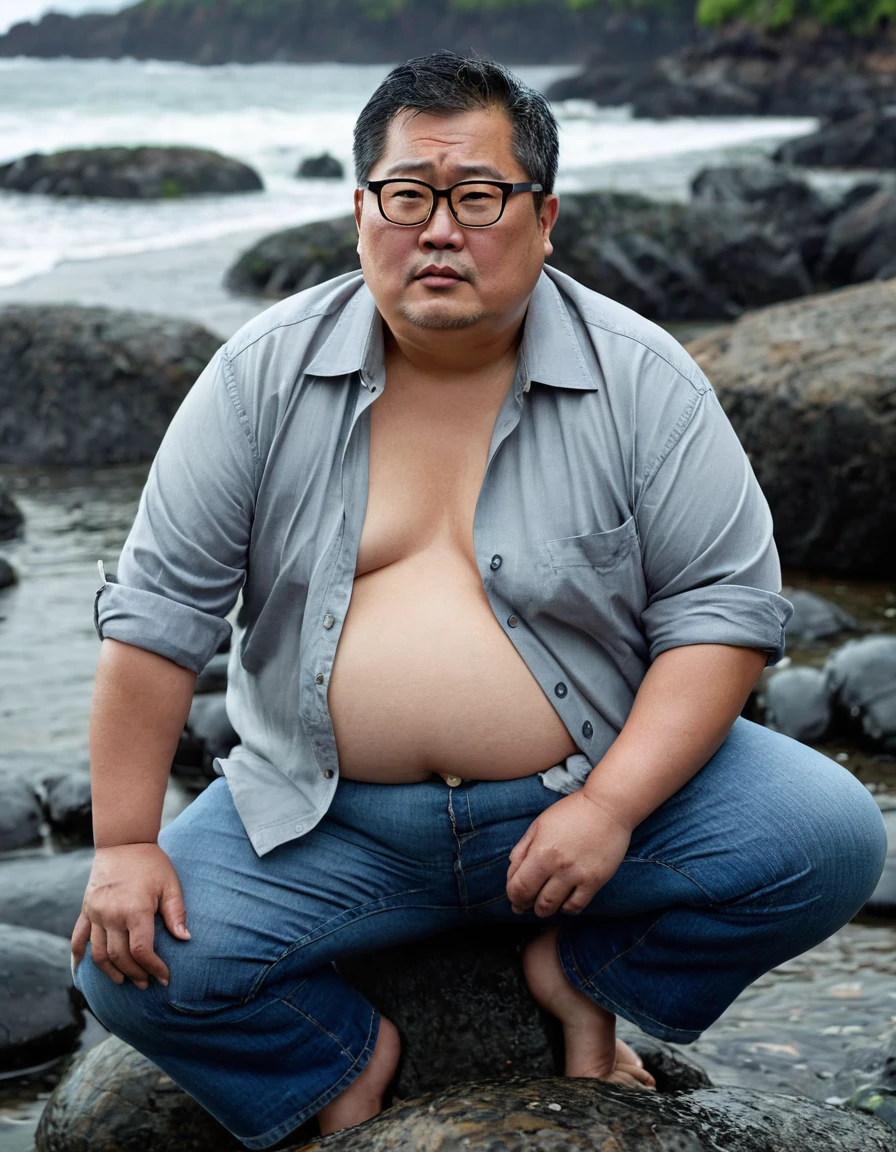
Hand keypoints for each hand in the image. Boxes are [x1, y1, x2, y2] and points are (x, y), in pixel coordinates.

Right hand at [71, 843, 190, 989]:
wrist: (124, 842)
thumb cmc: (152, 864)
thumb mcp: (170, 885)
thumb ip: (176, 913)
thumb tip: (185, 939)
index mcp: (135, 910)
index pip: (142, 951)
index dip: (154, 968)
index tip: (164, 978)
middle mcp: (111, 915)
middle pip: (120, 956)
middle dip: (135, 974)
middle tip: (146, 983)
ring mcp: (95, 913)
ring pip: (98, 954)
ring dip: (110, 971)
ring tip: (124, 980)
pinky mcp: (86, 910)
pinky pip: (78, 938)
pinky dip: (78, 956)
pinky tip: (82, 970)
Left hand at [506, 790, 631, 916]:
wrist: (607, 806)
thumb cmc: (571, 812)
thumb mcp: (539, 824)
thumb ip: (522, 849)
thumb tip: (511, 873)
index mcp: (541, 851)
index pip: (519, 887)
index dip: (513, 896)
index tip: (514, 896)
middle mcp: (558, 866)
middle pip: (535, 901)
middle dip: (525, 906)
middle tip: (525, 904)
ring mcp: (578, 875)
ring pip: (554, 907)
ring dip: (544, 910)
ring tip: (543, 905)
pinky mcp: (596, 880)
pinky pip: (577, 906)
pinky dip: (566, 908)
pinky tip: (563, 902)